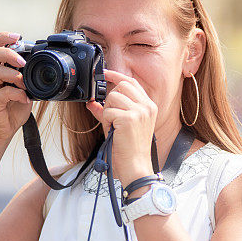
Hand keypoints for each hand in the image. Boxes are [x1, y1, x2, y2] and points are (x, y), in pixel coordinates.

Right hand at [0, 31, 32, 142]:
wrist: (1, 132)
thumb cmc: (12, 109)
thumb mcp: (24, 90)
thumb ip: (29, 78)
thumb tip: (44, 68)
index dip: (3, 37)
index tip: (18, 36)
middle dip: (7, 51)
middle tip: (22, 60)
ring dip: (13, 73)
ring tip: (24, 81)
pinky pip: (2, 93)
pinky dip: (16, 93)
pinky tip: (24, 98)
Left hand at [85, 68, 156, 184]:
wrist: (136, 167)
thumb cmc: (130, 150)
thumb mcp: (120, 126)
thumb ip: (107, 111)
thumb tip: (92, 102)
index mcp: (149, 106)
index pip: (132, 82)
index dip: (116, 76)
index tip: (104, 73)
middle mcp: (147, 106)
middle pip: (121, 86)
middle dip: (110, 99)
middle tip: (111, 117)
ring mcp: (140, 111)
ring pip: (112, 97)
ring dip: (107, 112)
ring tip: (113, 127)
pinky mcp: (130, 119)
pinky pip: (108, 111)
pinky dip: (106, 122)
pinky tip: (113, 132)